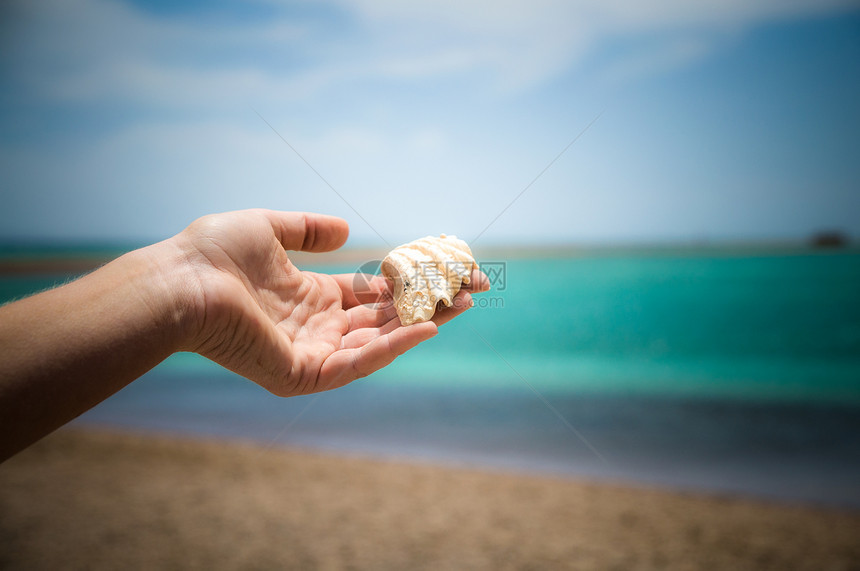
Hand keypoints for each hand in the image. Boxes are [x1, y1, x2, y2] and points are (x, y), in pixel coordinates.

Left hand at [174, 209, 487, 395]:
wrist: (179, 282)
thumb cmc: (212, 253)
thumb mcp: (268, 228)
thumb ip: (307, 228)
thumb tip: (346, 231)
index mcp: (310, 297)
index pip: (371, 294)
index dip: (408, 282)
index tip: (444, 268)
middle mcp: (316, 327)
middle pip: (384, 318)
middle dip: (428, 304)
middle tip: (472, 289)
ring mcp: (311, 354)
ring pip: (379, 341)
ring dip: (422, 324)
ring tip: (462, 304)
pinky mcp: (302, 374)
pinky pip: (357, 363)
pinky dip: (393, 346)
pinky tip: (426, 327)